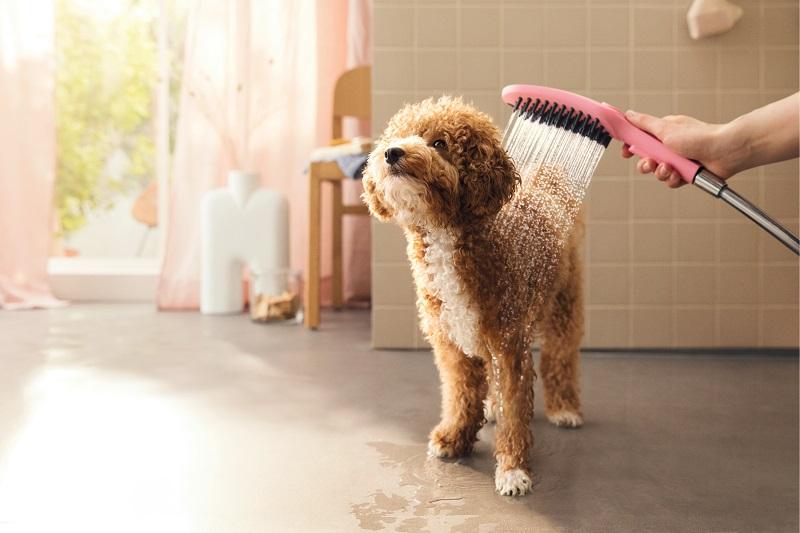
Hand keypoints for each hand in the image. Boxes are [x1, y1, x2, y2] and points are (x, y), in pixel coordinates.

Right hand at [621, 111, 735, 188]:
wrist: (725, 151)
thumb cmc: (699, 136)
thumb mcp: (665, 128)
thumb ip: (643, 123)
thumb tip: (628, 114)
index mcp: (664, 132)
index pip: (640, 140)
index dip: (631, 147)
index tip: (625, 152)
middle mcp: (670, 146)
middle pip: (647, 158)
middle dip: (646, 164)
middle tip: (650, 163)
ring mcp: (678, 160)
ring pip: (658, 172)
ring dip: (661, 172)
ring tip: (669, 168)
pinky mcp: (686, 174)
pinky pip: (671, 181)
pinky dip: (673, 179)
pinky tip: (679, 175)